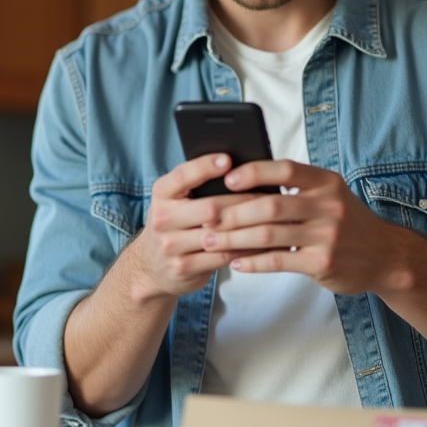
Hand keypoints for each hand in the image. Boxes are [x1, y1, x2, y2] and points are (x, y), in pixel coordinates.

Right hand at [126, 154, 258, 299]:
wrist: (151, 267)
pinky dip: (247, 250)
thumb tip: (241, 169)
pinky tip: (264, 243)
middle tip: (271, 196)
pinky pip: (223, 256)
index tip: (228, 159)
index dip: (205, 166)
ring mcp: (171, 245)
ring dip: (250, 228)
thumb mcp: (175, 201)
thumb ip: (197, 186)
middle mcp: (162, 218)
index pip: (183, 176)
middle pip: (209, 207)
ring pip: (220, 234)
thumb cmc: (175, 225)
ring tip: (274, 220)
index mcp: (161, 194)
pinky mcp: (183, 267)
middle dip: (244, 201)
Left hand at [201, 160, 413, 295]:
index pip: (285, 170)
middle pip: (271, 205)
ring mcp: (327, 235)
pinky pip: (279, 261)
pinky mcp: (323, 263)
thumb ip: (296, 188)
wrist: (384, 256)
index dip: (253, 173)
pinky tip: (237, 263)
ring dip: (236, 239)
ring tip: (212, 242)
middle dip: (234, 212)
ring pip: (270, 235)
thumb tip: (243, 181)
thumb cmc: (345, 222)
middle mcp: (328, 205)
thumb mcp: (329, 195)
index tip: (226, 179)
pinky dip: (254, 262)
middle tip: (206, 219)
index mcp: (326, 182)